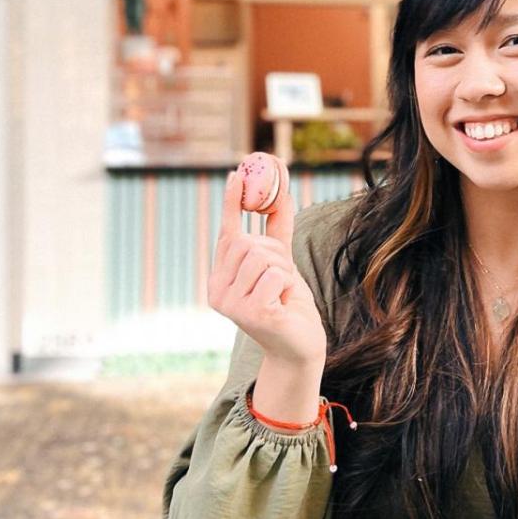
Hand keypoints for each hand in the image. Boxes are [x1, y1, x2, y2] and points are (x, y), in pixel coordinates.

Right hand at [207, 168, 325, 369]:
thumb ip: (276, 233)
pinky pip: (275, 276)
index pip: (225, 235)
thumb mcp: (281, 264)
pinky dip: (287, 284)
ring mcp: (231, 305)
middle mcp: (218, 292)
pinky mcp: (252, 313)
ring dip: (282, 270)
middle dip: (273, 252)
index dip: (232, 203)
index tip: (237, 173)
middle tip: (281, 275)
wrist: (300, 345)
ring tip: (281, 292)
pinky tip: (283, 303)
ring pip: (261, 257)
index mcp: (220, 278)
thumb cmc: (287, 304)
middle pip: (247, 243)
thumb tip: (280, 194)